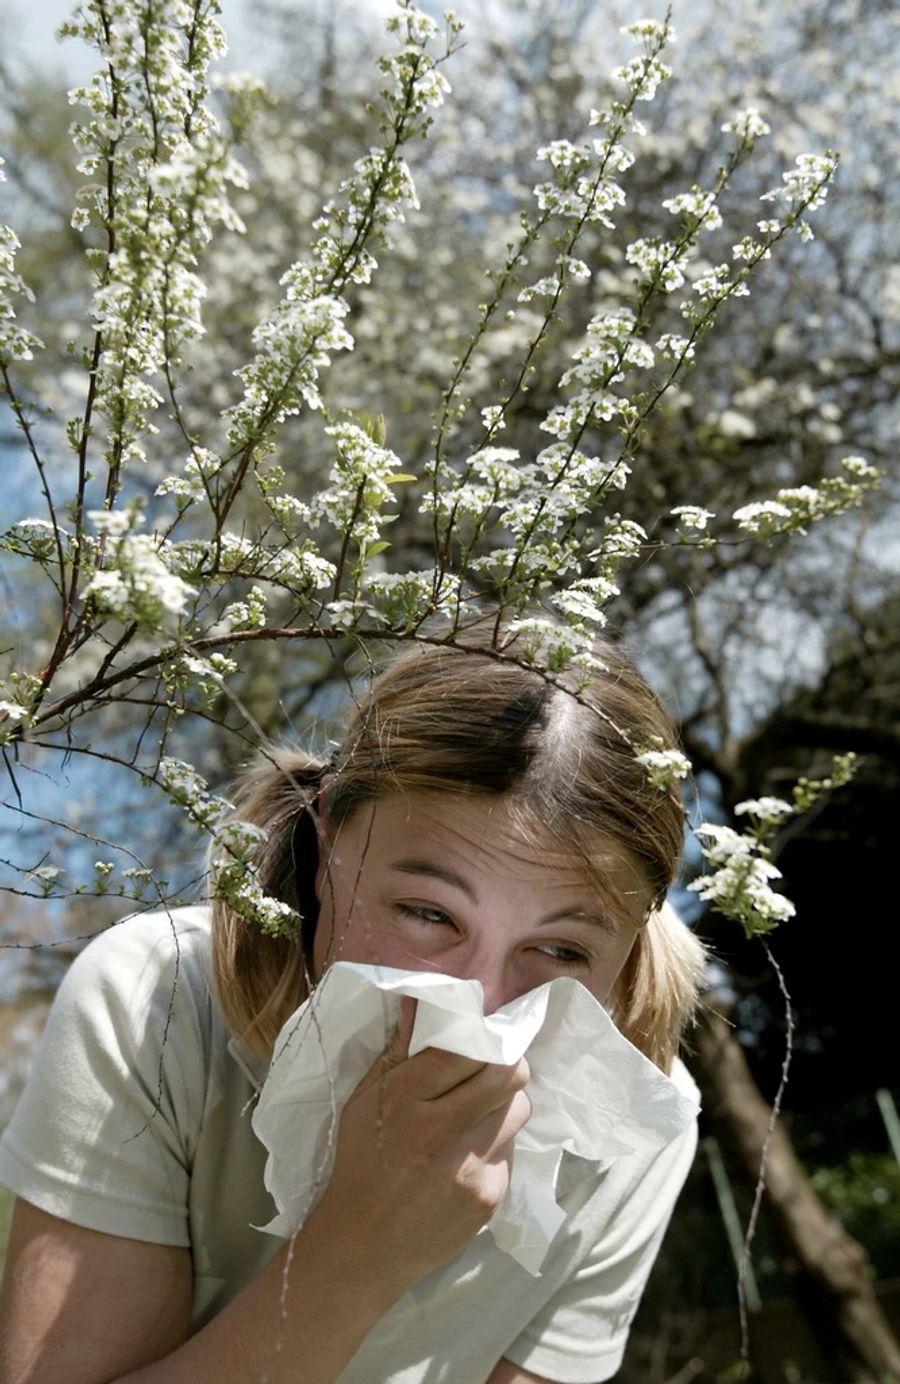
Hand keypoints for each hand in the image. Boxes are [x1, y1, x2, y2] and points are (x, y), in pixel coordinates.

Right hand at [312, 998, 531, 1296]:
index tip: (480, 1039)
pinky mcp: (490, 1196)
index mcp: (406, 1097)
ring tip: (478, 1113)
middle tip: (491, 1069)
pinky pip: (509, 1152)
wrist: (364, 1246)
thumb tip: (420, 1002)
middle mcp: (443, 1129)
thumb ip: (397, 1052)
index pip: (468, 1048)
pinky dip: (495, 1145)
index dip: (481, 1037)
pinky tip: (467, 1156)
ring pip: (518, 1110)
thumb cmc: (362, 1163)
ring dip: (504, 1105)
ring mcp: (472, 1166)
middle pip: (509, 1074)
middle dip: (506, 1063)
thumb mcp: (364, 1102)